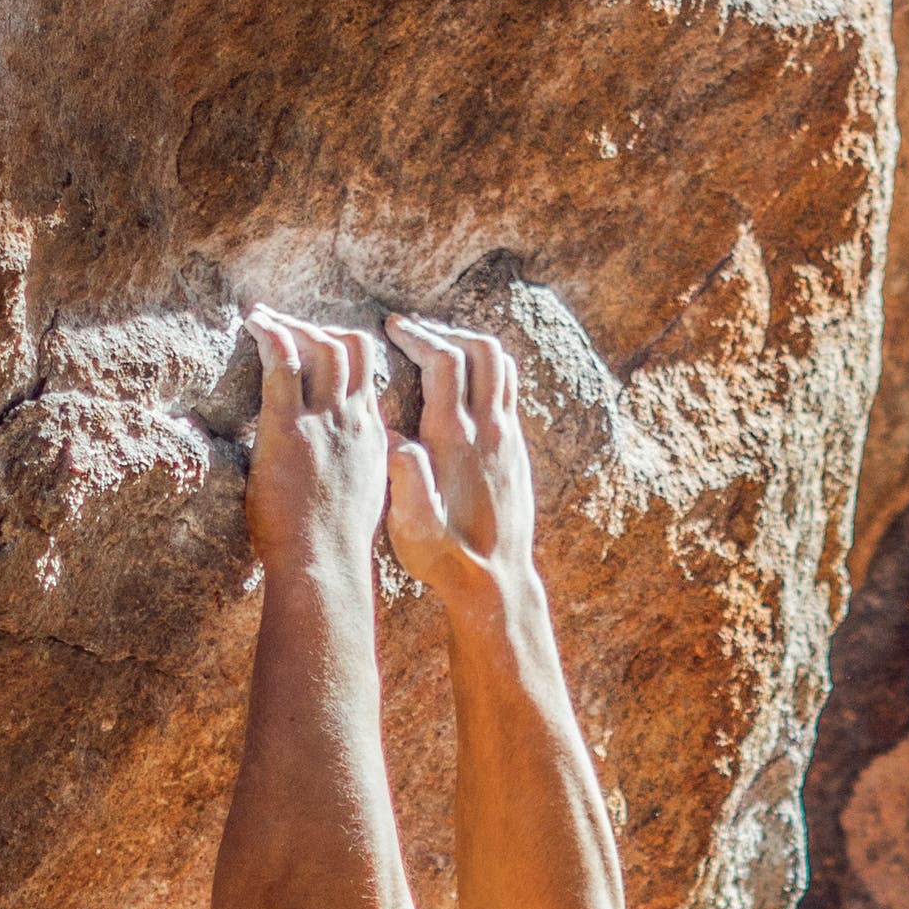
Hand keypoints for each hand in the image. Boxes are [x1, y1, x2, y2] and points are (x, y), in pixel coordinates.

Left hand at [242, 309, 387, 595]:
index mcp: (373, 439)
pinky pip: (284, 362)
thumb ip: (355, 474)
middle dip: (321, 328)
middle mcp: (354, 422)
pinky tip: (252, 323)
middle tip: (289, 325)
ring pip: (324, 347)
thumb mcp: (360, 504)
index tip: (319, 346)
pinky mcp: (289, 428)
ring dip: (293, 324)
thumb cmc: (334, 550)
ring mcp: (325, 423)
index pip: (368, 377)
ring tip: (265, 318)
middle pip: (353, 349)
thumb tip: (340, 469)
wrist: (324, 568)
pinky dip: (270, 334)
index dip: (345, 351)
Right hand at [386, 312, 541, 620]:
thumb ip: (404, 481)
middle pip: (480, 351)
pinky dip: (486, 371)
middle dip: (445, 331)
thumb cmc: (445, 557)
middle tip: (414, 330)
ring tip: (439, 346)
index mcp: (454, 439)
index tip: (394, 326)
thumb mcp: (412, 527)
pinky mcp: (516, 452)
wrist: (495, 582)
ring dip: (470, 346)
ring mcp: (506, 438)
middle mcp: (487, 430)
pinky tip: (464, 383)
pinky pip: (509, 390)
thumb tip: (393, 439)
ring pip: (500, 366)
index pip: (445, 362)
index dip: (419, 335)